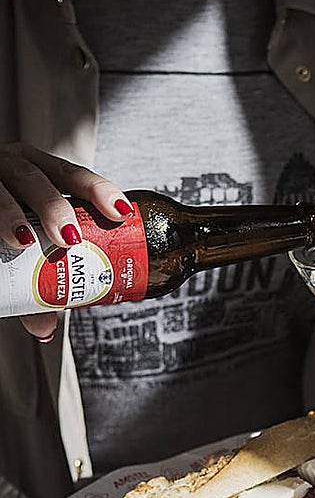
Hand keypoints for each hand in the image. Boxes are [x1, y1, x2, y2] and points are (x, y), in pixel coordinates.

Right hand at [1, 142, 132, 339]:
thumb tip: (45, 330)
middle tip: (68, 240)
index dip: (99, 190)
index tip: (120, 213)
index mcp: (42, 173)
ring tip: (23, 241)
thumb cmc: (7, 223)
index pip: (75, 175)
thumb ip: (38, 282)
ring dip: (10, 215)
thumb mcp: (26, 243)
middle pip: (38, 180)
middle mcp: (14, 167)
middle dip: (54, 208)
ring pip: (0, 190)